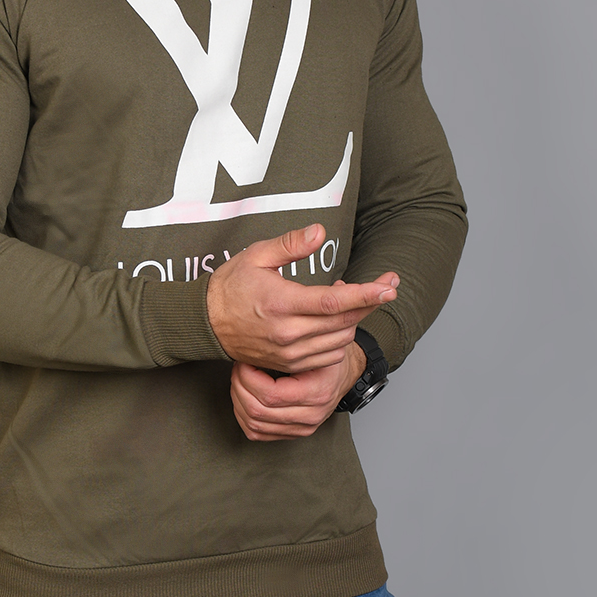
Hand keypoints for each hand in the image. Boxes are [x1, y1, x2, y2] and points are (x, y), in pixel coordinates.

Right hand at [206, 223, 398, 372]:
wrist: (207, 322)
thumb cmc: (232, 285)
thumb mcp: (257, 255)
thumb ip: (291, 244)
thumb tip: (319, 232)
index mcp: (281, 303)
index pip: (333, 302)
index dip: (365, 295)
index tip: (389, 286)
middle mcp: (288, 332)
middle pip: (344, 322)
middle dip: (371, 303)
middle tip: (388, 286)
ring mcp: (289, 352)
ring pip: (339, 341)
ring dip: (354, 321)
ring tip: (353, 299)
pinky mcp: (289, 364)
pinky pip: (327, 356)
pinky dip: (340, 338)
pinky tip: (338, 321)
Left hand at [230, 342, 366, 441]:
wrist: (343, 376)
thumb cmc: (328, 358)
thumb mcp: (316, 345)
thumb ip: (291, 345)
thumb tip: (257, 338)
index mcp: (316, 393)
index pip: (271, 395)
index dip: (249, 378)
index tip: (244, 361)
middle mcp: (310, 416)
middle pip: (258, 411)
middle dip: (239, 386)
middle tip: (238, 367)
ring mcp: (301, 428)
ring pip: (254, 424)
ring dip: (238, 401)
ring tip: (239, 380)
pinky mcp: (292, 433)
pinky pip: (257, 433)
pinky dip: (243, 416)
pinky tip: (242, 398)